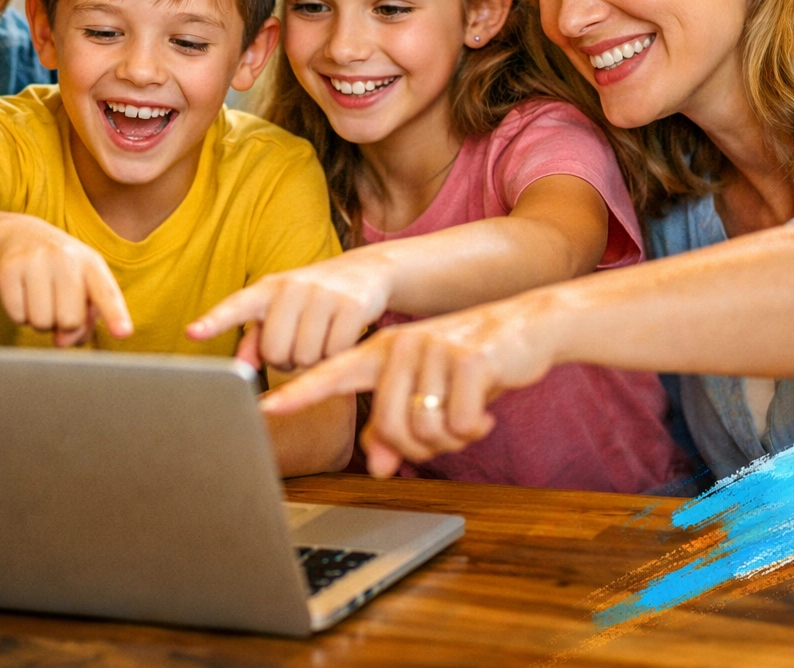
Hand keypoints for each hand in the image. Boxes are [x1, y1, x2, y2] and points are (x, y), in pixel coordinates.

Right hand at [0, 216, 132, 345]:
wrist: (21, 235)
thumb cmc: (61, 270)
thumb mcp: (82, 286)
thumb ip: (84, 320)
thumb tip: (61, 342)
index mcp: (91, 263)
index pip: (106, 293)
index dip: (115, 314)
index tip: (123, 333)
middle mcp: (65, 257)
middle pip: (70, 321)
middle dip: (62, 324)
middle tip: (56, 304)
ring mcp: (35, 260)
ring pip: (41, 323)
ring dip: (40, 321)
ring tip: (40, 297)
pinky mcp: (8, 268)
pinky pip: (17, 316)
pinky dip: (19, 315)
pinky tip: (23, 294)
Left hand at [184, 251, 392, 369]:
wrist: (367, 270)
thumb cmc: (313, 297)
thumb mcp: (282, 309)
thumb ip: (257, 338)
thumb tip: (241, 367)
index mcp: (268, 288)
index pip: (237, 306)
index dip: (215, 321)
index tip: (192, 333)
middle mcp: (292, 287)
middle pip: (275, 352)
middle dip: (286, 360)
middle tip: (298, 345)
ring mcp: (323, 294)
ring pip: (305, 357)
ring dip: (313, 360)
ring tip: (320, 339)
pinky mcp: (352, 305)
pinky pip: (335, 352)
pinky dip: (337, 355)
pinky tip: (341, 338)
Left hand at [258, 298, 554, 476]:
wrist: (527, 327)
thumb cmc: (470, 365)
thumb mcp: (430, 394)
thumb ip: (397, 428)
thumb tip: (376, 467)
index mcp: (381, 353)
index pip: (330, 374)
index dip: (299, 393)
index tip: (266, 406)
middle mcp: (400, 347)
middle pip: (389, 427)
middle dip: (419, 448)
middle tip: (446, 434)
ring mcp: (432, 350)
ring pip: (424, 430)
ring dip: (451, 438)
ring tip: (467, 417)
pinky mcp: (467, 359)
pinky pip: (458, 422)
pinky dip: (474, 428)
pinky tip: (485, 413)